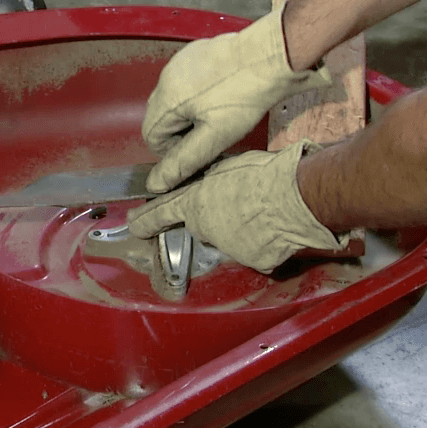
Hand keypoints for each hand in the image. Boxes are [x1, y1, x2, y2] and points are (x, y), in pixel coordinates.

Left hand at [127, 141, 346, 272]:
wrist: (293, 195)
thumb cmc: (264, 175)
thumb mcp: (228, 167)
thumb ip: (212, 182)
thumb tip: (214, 185)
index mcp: (195, 202)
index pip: (161, 213)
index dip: (146, 220)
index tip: (134, 225)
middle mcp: (205, 228)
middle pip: (202, 227)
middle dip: (215, 220)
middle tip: (237, 208)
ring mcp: (226, 247)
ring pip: (230, 240)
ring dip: (243, 230)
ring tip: (265, 213)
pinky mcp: (251, 260)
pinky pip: (256, 252)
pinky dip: (264, 244)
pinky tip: (275, 229)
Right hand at [142, 0, 330, 192]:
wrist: (272, 55)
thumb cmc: (246, 95)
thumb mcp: (215, 137)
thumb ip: (183, 161)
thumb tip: (156, 183)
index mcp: (166, 99)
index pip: (152, 136)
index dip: (173, 148)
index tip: (200, 146)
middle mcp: (166, 78)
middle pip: (161, 116)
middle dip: (182, 129)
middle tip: (212, 131)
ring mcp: (180, 62)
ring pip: (174, 98)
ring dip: (191, 111)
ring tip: (221, 111)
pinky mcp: (195, 52)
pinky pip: (187, 80)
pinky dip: (199, 91)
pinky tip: (224, 92)